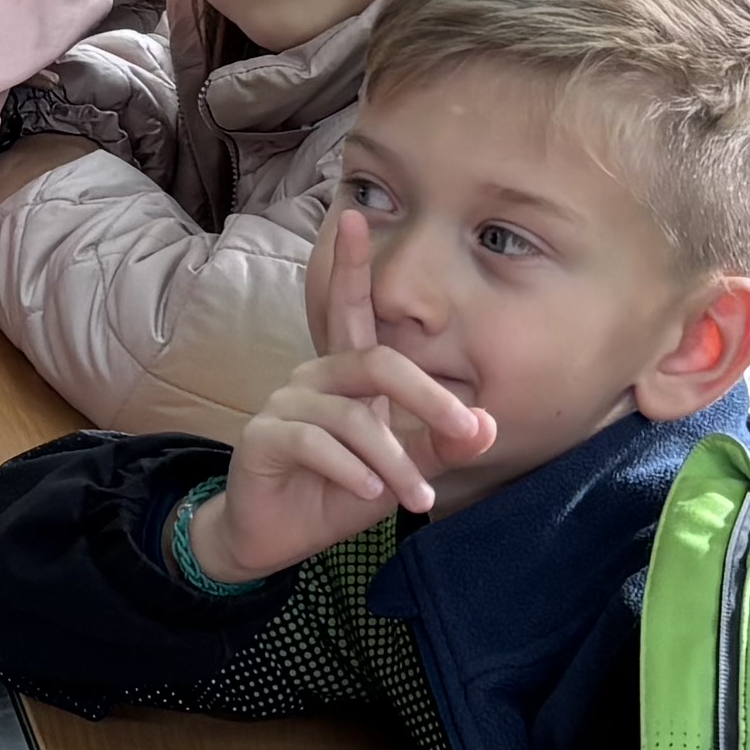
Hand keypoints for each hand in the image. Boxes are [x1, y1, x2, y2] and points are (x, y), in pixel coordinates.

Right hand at [192, 206, 497, 584]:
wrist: (274, 536)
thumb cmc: (337, 494)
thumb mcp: (400, 471)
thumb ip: (440, 446)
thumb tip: (488, 425)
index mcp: (346, 375)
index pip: (350, 308)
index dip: (352, 264)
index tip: (353, 213)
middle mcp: (313, 377)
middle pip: (376, 361)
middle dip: (429, 395)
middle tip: (469, 428)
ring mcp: (284, 405)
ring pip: (353, 417)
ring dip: (394, 461)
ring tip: (416, 497)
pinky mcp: (262, 438)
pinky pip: (314, 442)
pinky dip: (350, 470)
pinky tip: (367, 494)